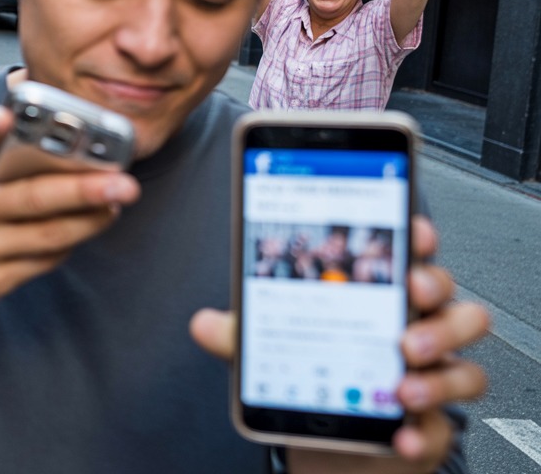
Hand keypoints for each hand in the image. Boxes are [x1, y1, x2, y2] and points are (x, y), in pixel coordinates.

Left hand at [189, 216, 489, 473]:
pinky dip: (427, 427)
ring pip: (463, 350)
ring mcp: (430, 368)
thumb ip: (241, 333)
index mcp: (377, 293)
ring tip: (402, 374)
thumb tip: (200, 322)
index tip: (412, 230)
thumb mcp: (274, 346)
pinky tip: (403, 434)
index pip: (407, 252)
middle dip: (433, 289)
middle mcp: (414, 323)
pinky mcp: (435, 415)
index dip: (416, 236)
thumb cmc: (314, 369)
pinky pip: (447, 419)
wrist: (332, 434)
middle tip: (410, 299)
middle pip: (446, 293)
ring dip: (439, 355)